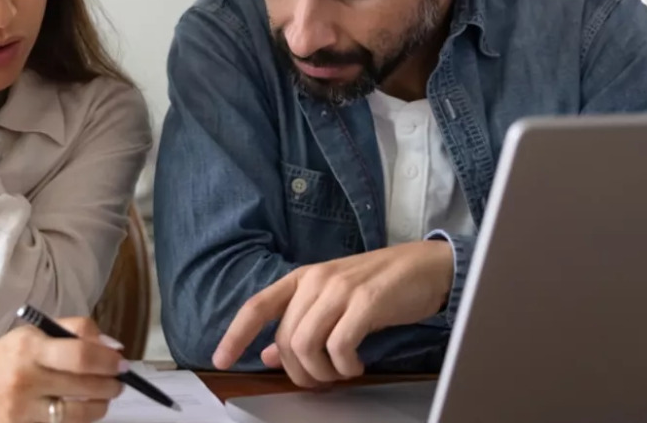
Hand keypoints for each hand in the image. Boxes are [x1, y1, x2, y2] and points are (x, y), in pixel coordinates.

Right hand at [0, 317, 124, 422]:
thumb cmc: (5, 359)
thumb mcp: (33, 334)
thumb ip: (75, 332)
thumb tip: (112, 348)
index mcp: (29, 347)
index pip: (80, 356)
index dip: (108, 362)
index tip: (120, 364)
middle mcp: (24, 379)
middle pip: (85, 387)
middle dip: (111, 385)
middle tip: (117, 382)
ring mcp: (20, 412)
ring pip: (78, 415)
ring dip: (99, 407)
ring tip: (101, 399)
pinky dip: (76, 421)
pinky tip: (76, 412)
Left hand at [213, 240, 452, 385]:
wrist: (426, 266)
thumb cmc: (379, 286)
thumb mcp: (333, 301)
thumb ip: (301, 323)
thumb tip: (270, 354)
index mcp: (302, 278)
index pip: (257, 306)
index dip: (235, 334)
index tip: (220, 360)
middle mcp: (316, 280)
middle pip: (286, 339)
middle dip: (300, 371)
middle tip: (322, 381)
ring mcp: (340, 289)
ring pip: (306, 345)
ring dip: (322, 372)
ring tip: (341, 373)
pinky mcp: (367, 301)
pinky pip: (339, 346)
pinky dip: (345, 366)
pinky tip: (356, 365)